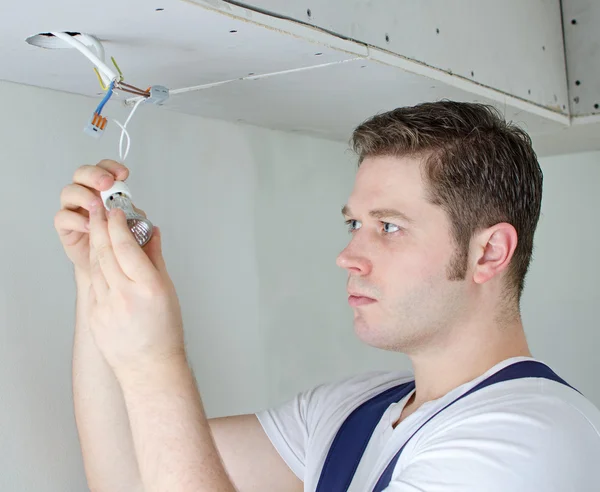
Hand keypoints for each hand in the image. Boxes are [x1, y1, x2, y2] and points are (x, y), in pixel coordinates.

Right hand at [54, 160, 145, 279]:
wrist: (106, 263)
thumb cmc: (118, 239)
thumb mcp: (132, 225)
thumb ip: (133, 215)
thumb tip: (136, 211)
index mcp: (102, 189)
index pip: (103, 169)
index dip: (111, 167)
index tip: (123, 174)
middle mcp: (85, 194)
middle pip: (82, 174)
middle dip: (94, 175)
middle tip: (106, 183)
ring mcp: (72, 208)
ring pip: (69, 192)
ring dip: (84, 196)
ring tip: (97, 206)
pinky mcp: (64, 226)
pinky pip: (63, 217)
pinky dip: (76, 219)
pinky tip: (89, 226)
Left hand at [87, 200, 185, 378]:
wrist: (149, 366)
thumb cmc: (164, 330)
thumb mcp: (167, 290)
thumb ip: (155, 258)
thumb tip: (150, 231)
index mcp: (148, 287)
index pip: (126, 247)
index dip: (117, 225)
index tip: (115, 211)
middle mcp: (124, 295)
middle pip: (106, 252)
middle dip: (100, 226)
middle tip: (98, 209)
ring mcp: (105, 307)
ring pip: (95, 266)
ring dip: (96, 244)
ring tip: (98, 229)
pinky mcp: (93, 315)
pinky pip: (93, 284)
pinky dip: (96, 267)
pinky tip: (99, 257)